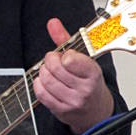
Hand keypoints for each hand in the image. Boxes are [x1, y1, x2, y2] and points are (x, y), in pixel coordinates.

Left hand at [32, 18, 114, 134]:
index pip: (71, 60)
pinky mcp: (62, 111)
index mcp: (93, 74)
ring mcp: (73, 102)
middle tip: (54, 60)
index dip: (63, 55)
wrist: (96, 110)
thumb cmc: (89, 82)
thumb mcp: (84, 59)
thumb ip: (66, 39)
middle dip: (50, 60)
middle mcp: (85, 90)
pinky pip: (41, 94)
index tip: (66, 56)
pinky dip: (39, 84)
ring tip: (50, 71)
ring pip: (46, 80)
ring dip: (43, 72)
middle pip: (54, 68)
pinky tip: (46, 82)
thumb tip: (52, 23)